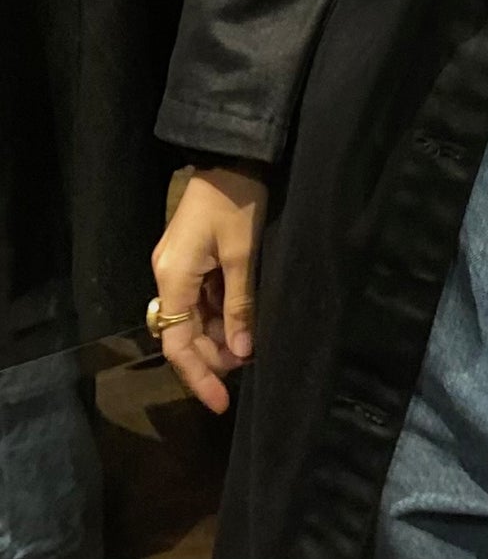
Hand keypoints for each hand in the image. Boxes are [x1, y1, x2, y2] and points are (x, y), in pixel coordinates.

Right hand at [150, 165, 268, 412]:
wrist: (232, 155)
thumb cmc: (238, 202)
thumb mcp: (243, 255)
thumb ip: (240, 305)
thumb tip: (242, 353)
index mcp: (173, 279)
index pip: (178, 345)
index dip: (199, 376)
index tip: (221, 402)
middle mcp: (167, 276)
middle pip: (183, 333)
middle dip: (213, 356)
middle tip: (247, 368)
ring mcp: (177, 266)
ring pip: (193, 317)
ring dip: (218, 335)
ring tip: (250, 347)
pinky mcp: (190, 256)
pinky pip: (200, 297)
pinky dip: (219, 313)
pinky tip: (242, 320)